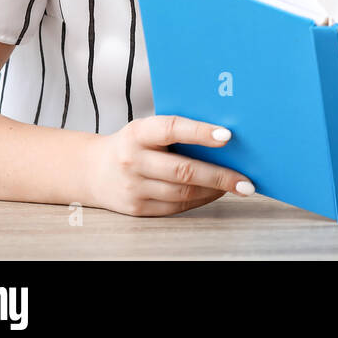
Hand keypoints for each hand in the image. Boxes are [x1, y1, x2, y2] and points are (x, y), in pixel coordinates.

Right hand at [85, 115, 255, 216]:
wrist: (92, 170)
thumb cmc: (133, 144)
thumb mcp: (146, 128)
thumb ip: (177, 130)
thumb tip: (225, 137)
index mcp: (138, 133)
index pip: (172, 128)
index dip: (200, 131)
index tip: (228, 135)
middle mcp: (133, 160)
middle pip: (183, 170)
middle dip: (220, 176)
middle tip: (246, 180)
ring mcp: (133, 187)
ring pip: (182, 192)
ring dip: (214, 190)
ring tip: (237, 186)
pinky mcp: (137, 208)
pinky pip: (175, 207)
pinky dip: (200, 200)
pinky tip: (215, 193)